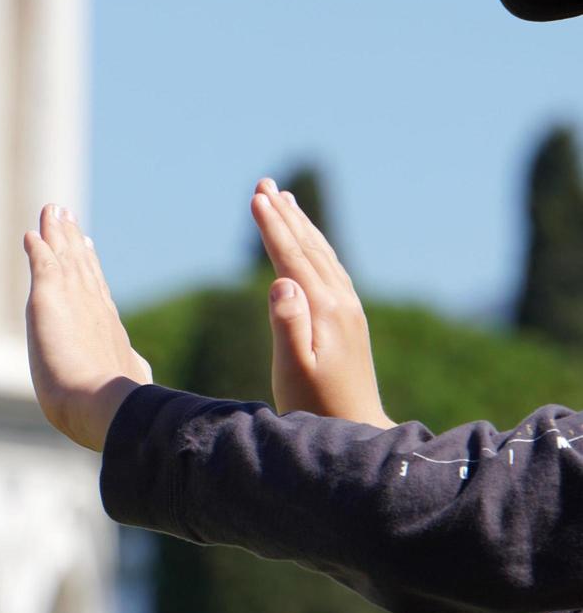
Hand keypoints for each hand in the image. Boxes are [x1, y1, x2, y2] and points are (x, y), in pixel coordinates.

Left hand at [23, 203, 151, 450]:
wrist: (105, 405)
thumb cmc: (116, 407)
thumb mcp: (130, 381)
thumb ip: (133, 371)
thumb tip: (143, 373)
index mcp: (108, 329)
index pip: (96, 290)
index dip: (89, 266)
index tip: (86, 246)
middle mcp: (92, 307)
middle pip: (80, 264)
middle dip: (72, 240)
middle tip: (65, 215)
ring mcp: (73, 300)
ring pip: (62, 257)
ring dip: (55, 233)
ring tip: (52, 210)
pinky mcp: (49, 298)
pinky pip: (41, 265)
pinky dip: (37, 249)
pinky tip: (30, 234)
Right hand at [250, 178, 394, 428]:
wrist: (357, 428)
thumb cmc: (316, 404)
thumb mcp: (293, 369)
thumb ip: (287, 324)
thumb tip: (280, 281)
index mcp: (324, 308)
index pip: (291, 256)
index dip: (271, 226)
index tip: (255, 197)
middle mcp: (341, 301)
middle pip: (309, 246)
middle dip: (285, 214)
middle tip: (265, 183)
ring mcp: (348, 308)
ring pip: (322, 253)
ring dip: (301, 225)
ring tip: (285, 200)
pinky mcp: (348, 319)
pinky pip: (329, 268)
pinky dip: (315, 246)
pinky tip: (309, 244)